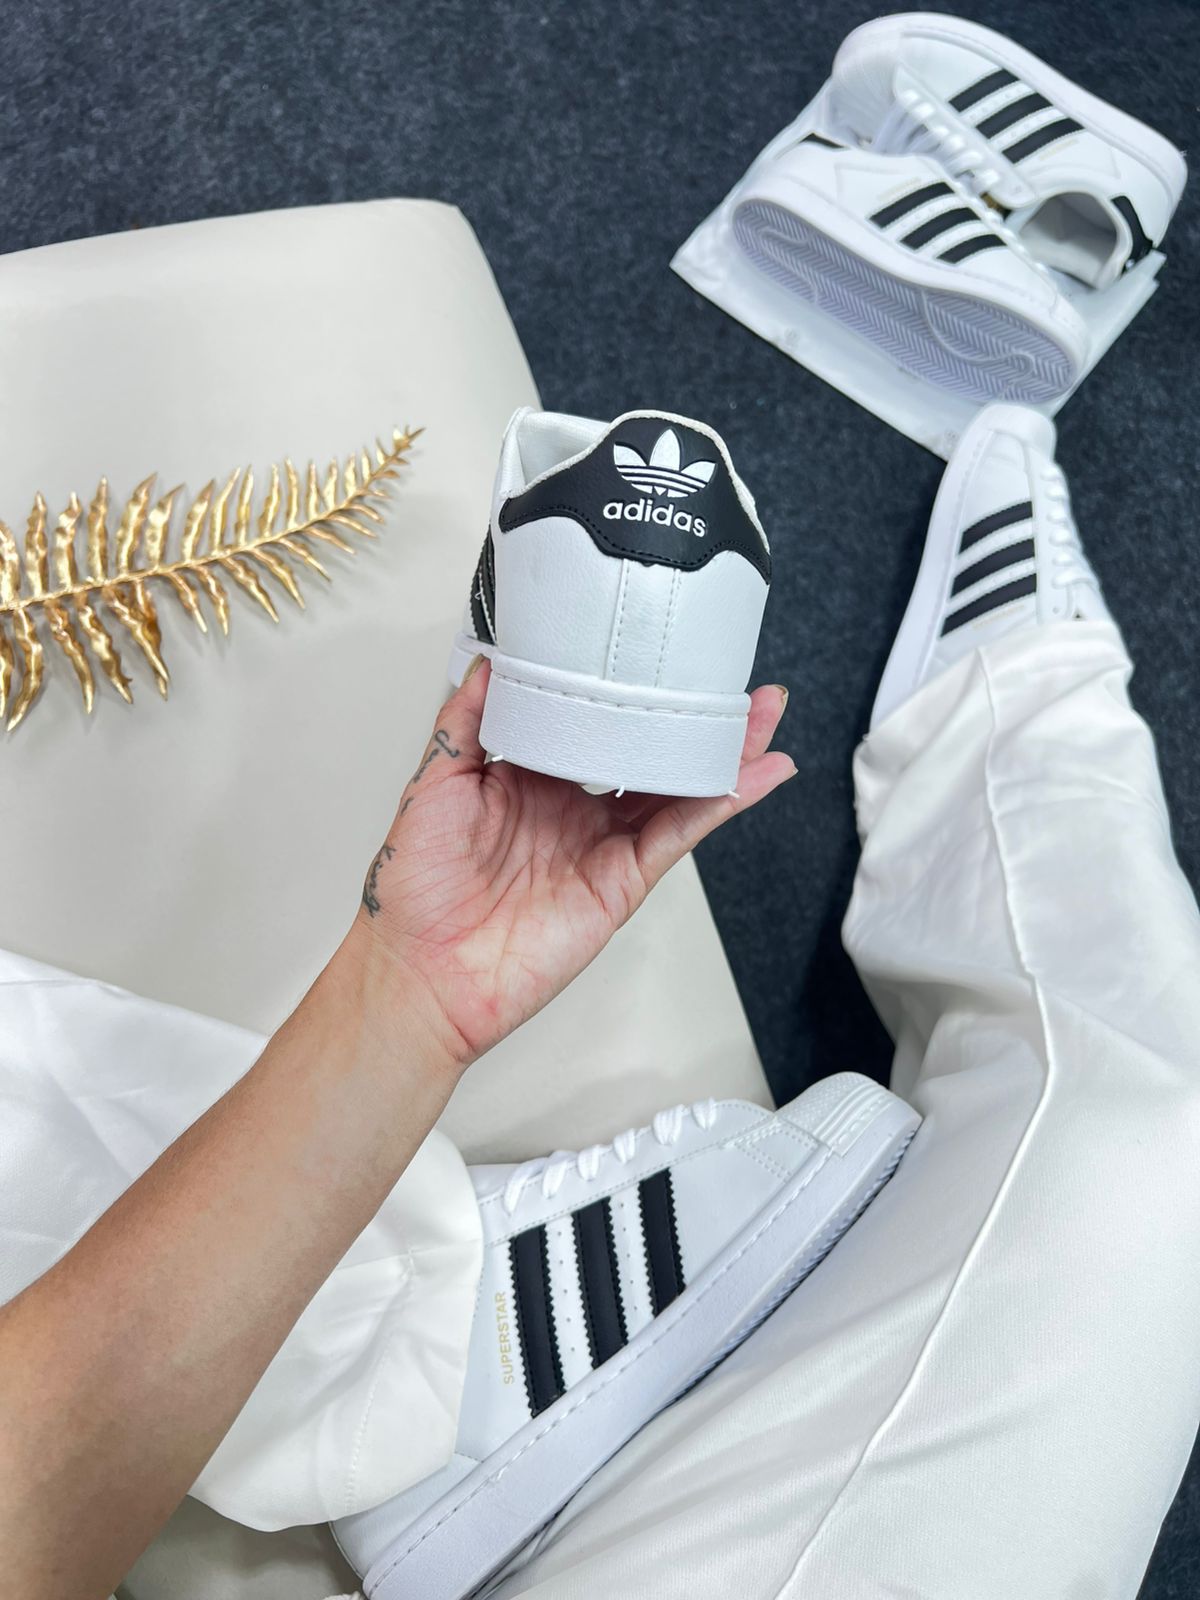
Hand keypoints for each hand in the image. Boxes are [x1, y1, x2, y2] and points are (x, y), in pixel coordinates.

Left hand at [348, 660, 793, 1069]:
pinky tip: (752, 776)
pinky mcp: (622, 883)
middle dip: (692, 717)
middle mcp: (571, 809)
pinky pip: (678, 835)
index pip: (589, 722)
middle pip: (646, 752)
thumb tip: (491, 662)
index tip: (653, 652)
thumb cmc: (413, 892)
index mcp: (527, 778)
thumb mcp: (433, 782)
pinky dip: (719, 804)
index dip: (625, 690)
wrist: (420, 972)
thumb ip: (465, 721)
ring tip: (764, 718)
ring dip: (723, 753)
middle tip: (733, 680)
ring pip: (676, 789)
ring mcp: (601, 846)